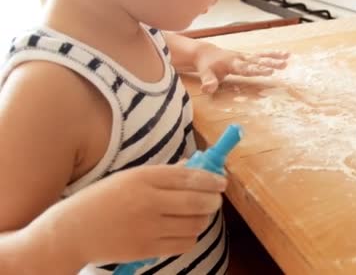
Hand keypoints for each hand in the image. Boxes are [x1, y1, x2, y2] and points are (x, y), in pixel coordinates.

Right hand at [27, 163, 226, 264]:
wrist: (72, 233)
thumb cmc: (101, 201)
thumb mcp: (128, 178)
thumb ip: (162, 174)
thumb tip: (194, 168)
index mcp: (142, 178)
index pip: (188, 176)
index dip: (210, 179)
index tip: (221, 181)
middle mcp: (148, 202)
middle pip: (197, 201)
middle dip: (213, 200)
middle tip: (215, 199)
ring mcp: (148, 228)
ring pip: (195, 223)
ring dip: (203, 218)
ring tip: (198, 214)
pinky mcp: (148, 249)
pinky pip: (184, 243)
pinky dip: (190, 236)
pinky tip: (184, 230)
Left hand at [195, 46, 289, 93]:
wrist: (206, 53)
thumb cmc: (206, 66)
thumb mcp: (204, 73)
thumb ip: (208, 81)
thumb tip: (207, 89)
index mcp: (231, 63)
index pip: (246, 68)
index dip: (257, 70)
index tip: (269, 71)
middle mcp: (240, 58)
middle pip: (257, 61)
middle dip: (270, 62)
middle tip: (283, 64)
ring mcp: (245, 56)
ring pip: (261, 56)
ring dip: (274, 57)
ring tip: (288, 57)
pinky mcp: (248, 57)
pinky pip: (261, 56)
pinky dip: (272, 54)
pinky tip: (284, 55)